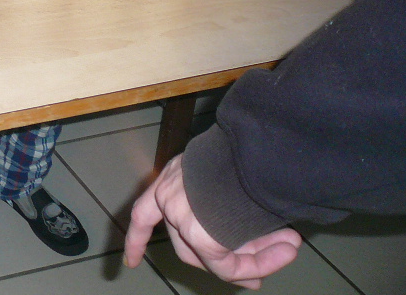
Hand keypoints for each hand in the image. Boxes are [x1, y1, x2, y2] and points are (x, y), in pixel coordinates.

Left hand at [124, 155, 300, 288]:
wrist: (253, 144)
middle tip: (255, 275)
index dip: (138, 239)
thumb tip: (248, 231)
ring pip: (209, 256)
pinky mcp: (197, 234)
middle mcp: (168, 194)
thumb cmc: (248, 148)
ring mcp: (178, 214)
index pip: (145, 212)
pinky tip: (287, 251)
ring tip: (289, 248)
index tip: (129, 262)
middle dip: (226, 258)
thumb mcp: (230, 172)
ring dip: (252, 259)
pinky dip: (256, 266)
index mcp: (173, 176)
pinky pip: (225, 266)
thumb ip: (229, 205)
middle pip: (185, 242)